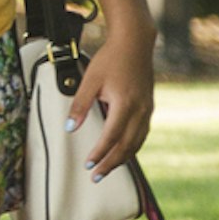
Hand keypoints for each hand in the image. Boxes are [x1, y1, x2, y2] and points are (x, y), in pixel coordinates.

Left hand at [71, 28, 155, 176]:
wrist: (135, 43)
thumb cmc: (111, 59)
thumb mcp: (90, 80)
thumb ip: (79, 105)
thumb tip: (69, 128)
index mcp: (125, 103)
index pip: (111, 136)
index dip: (100, 153)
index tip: (88, 164)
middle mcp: (140, 109)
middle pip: (127, 145)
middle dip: (111, 163)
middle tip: (96, 176)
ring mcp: (147, 109)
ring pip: (137, 142)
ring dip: (122, 158)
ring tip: (106, 169)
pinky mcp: (148, 107)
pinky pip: (142, 134)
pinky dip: (132, 147)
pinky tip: (122, 153)